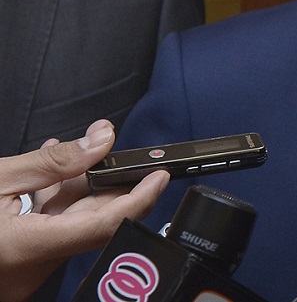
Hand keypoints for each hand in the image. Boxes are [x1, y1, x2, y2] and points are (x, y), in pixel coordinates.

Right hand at [0, 120, 168, 301]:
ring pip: (70, 229)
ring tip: (74, 156)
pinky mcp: (17, 270)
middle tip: (119, 157)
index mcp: (29, 247)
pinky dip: (54, 206)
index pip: (108, 226)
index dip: (141, 198)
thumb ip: (54, 161)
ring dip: (78, 193)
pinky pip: (49, 235)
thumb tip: (102, 139)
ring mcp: (24, 275)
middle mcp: (32, 270)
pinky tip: (49, 176)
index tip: (160, 175)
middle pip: (91, 226)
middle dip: (109, 188)